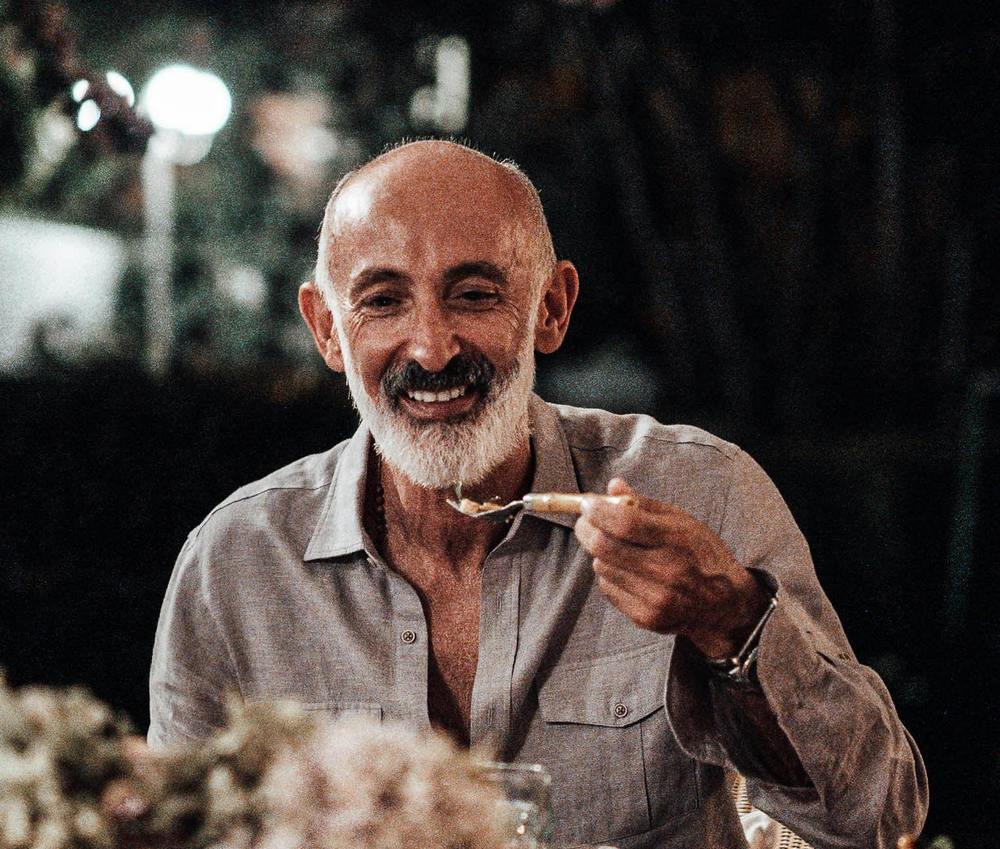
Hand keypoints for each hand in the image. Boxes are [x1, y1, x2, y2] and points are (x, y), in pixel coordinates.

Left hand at [574, 479, 770, 657]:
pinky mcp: (646, 618)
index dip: (598, 511)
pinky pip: (608, 589)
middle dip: (587, 529)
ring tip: (617, 548)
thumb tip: (613, 487)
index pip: (625, 524)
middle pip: (604, 547)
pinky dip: (610, 576)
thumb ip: (645, 504)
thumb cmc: (702, 555)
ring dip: (601, 553)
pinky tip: (628, 572)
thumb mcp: (683, 522)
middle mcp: (666, 572)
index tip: (588, 504)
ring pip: (601, 567)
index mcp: (677, 541)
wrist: (724, 605)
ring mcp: (655, 599)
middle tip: (586, 522)